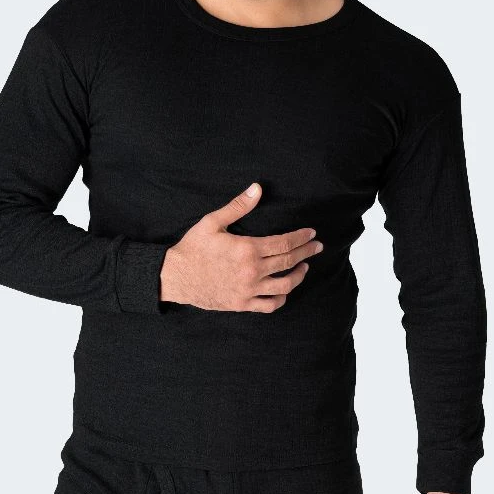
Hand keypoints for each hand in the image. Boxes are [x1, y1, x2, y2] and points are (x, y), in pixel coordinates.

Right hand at [160, 182, 323, 310]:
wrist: (175, 277)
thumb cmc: (193, 247)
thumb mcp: (213, 221)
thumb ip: (238, 206)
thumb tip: (257, 188)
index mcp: (247, 249)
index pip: (284, 242)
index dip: (301, 237)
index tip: (311, 234)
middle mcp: (252, 271)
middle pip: (289, 262)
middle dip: (307, 252)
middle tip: (317, 246)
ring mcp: (249, 290)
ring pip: (285, 285)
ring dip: (299, 276)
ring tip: (304, 267)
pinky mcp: (243, 303)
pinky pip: (270, 304)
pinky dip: (281, 298)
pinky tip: (285, 291)